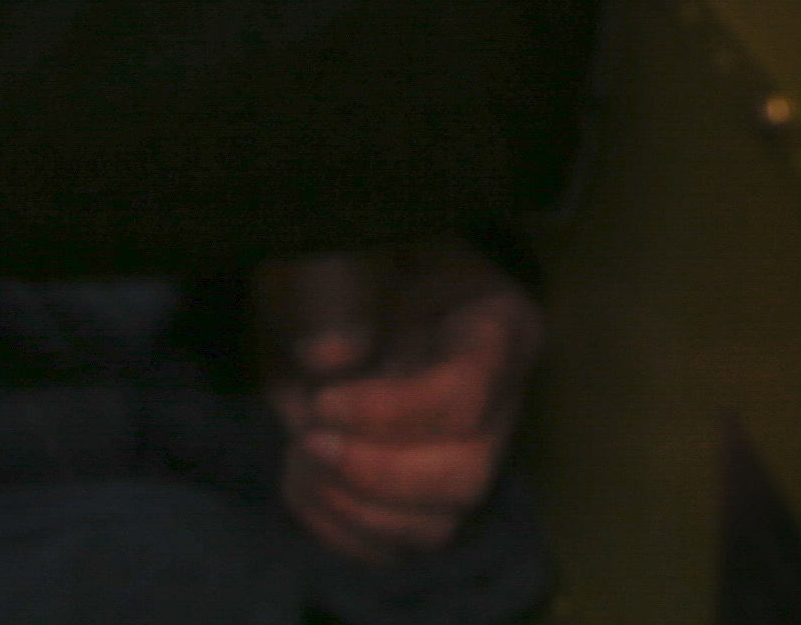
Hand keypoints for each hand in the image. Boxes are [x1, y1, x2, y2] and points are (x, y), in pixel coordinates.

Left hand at [252, 243, 544, 562]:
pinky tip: (304, 485)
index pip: (469, 392)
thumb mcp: (329, 250)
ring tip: (300, 458)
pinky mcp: (426, 499)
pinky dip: (342, 534)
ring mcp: (467, 457)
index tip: (323, 401)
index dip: (390, 413)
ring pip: (438, 524)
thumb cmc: (338, 263)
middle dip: (375, 473)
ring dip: (353, 508)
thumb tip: (335, 358)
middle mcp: (501, 401)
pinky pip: (401, 549)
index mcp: (498, 324)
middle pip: (466, 473)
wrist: (323, 302)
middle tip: (307, 441)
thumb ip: (331, 289)